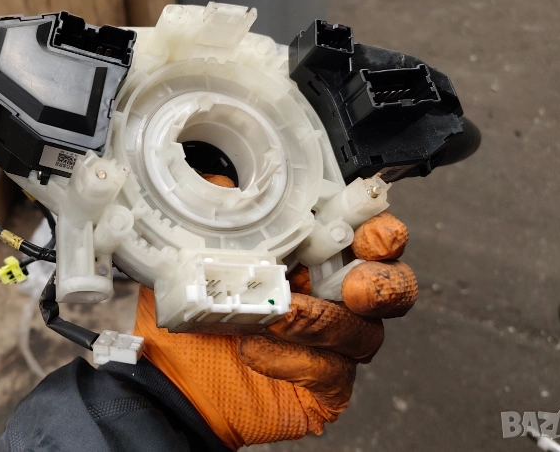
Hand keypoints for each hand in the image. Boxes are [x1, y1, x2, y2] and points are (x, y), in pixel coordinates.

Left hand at [131, 212, 417, 449]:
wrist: (165, 371)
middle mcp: (336, 298)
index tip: (368, 229)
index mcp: (318, 253)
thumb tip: (230, 171)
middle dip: (384, 282)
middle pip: (393, 286)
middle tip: (354, 285)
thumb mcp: (199, 243)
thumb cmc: (192, 304)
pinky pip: (329, 374)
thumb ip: (225, 206)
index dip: (381, 231)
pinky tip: (255, 349)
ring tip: (280, 313)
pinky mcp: (322, 388)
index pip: (371, 236)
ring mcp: (334, 346)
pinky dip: (293, 359)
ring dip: (323, 321)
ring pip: (363, 333)